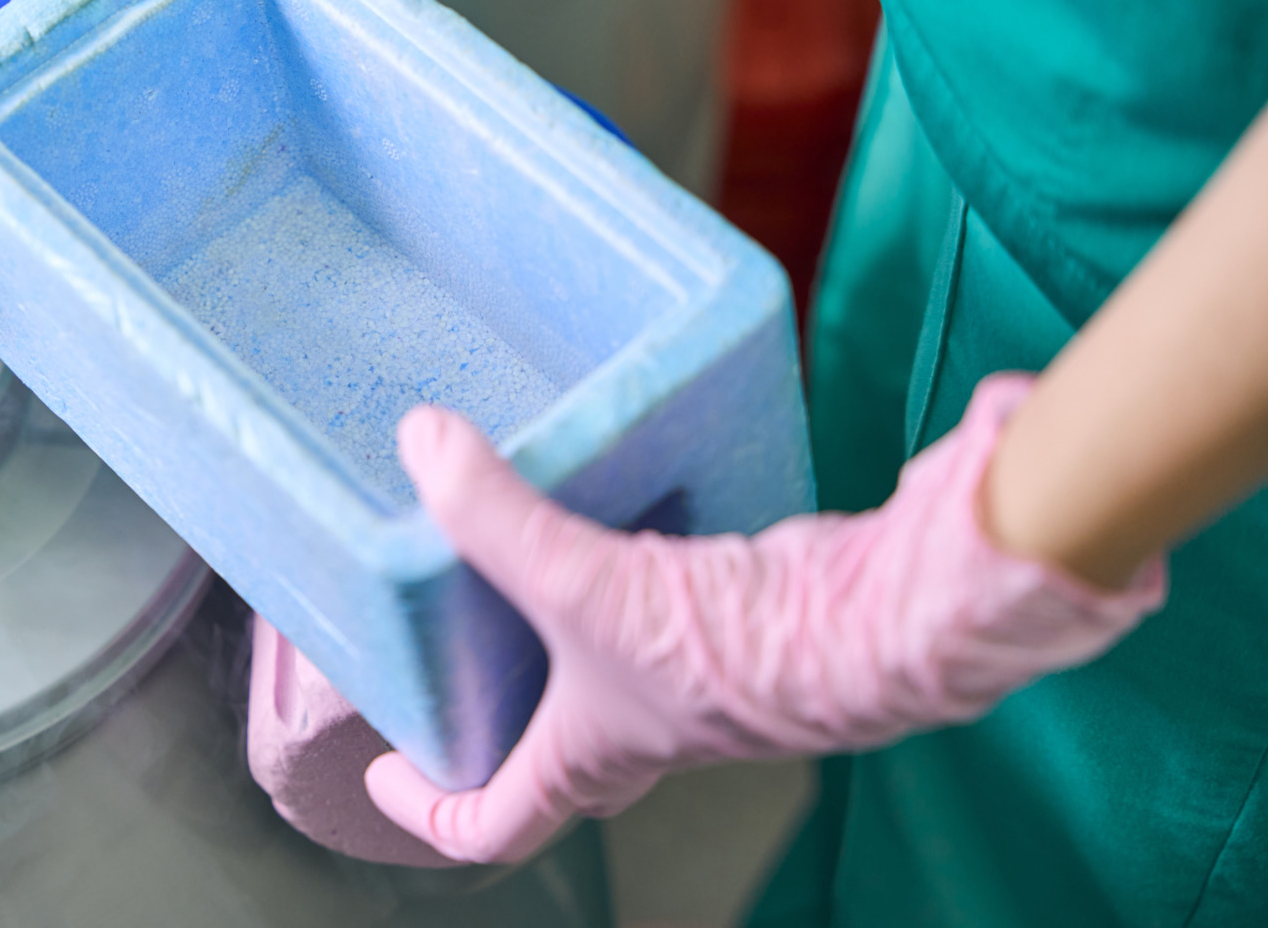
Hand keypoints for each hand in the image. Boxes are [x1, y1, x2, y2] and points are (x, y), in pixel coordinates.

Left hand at [362, 375, 1165, 863]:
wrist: (885, 620)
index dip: (424, 812)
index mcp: (588, 758)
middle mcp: (637, 729)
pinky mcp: (731, 609)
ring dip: (543, 622)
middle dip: (482, 708)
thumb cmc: (743, 648)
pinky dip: (609, 554)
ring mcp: (688, 674)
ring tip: (488, 547)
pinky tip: (591, 491)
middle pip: (542, 748)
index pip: (490, 826)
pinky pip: (646, 593)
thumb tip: (419, 441)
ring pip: (594, 663)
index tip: (381, 765)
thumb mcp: (585, 580)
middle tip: (429, 645)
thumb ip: (493, 514)